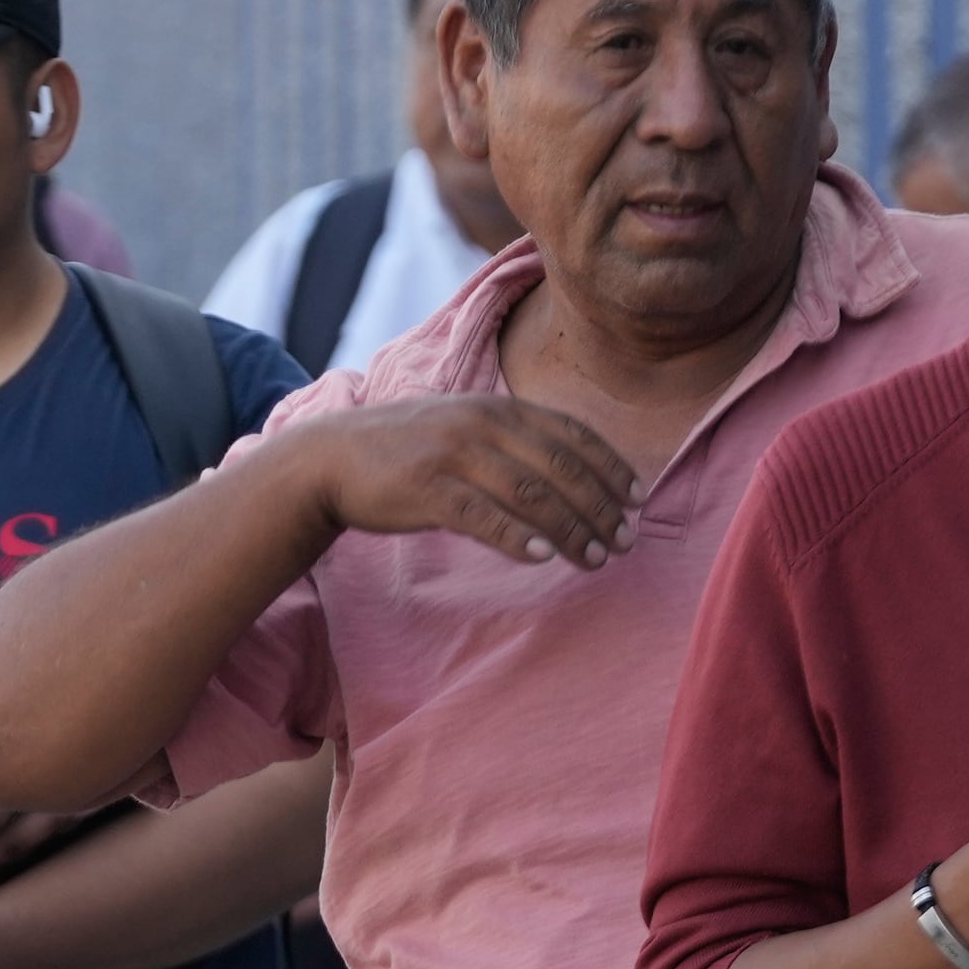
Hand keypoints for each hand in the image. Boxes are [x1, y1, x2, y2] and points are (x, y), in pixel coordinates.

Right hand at [272, 393, 641, 568]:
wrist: (330, 458)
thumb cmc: (405, 452)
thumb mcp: (464, 430)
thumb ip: (512, 443)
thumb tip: (567, 476)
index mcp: (498, 409)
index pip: (572, 435)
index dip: (611, 467)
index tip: (638, 500)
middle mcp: (483, 424)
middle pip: (560, 467)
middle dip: (601, 506)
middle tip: (626, 542)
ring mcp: (455, 456)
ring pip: (531, 494)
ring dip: (572, 530)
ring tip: (596, 559)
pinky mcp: (427, 490)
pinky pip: (483, 516)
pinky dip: (517, 537)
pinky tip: (543, 557)